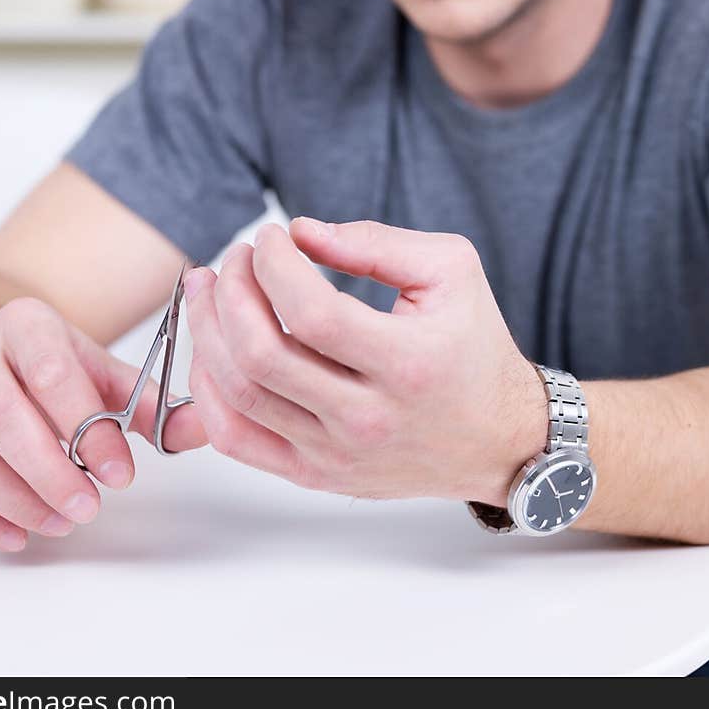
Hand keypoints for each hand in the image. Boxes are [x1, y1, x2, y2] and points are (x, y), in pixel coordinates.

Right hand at [0, 297, 206, 551]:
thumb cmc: (44, 364)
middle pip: (0, 417)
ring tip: (60, 522)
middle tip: (89, 507)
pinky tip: (15, 533)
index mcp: (25, 323)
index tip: (122, 472)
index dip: (88, 427)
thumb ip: (148, 401)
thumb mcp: (97, 367)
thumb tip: (203, 429)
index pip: (53, 373)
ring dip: (15, 502)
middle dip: (49, 472)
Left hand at [184, 218, 547, 504]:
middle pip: (263, 354)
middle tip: (236, 258)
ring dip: (208, 333)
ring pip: (240, 395)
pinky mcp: (316, 475)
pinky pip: (237, 440)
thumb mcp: (450, 270)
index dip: (274, 265)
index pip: (312, 312)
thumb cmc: (474, 348)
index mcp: (407, 363)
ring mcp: (336, 453)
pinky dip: (208, 394)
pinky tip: (211, 350)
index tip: (270, 237)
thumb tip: (302, 232)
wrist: (500, 440)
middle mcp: (368, 418)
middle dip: (232, 292)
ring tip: (209, 290)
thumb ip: (375, 242)